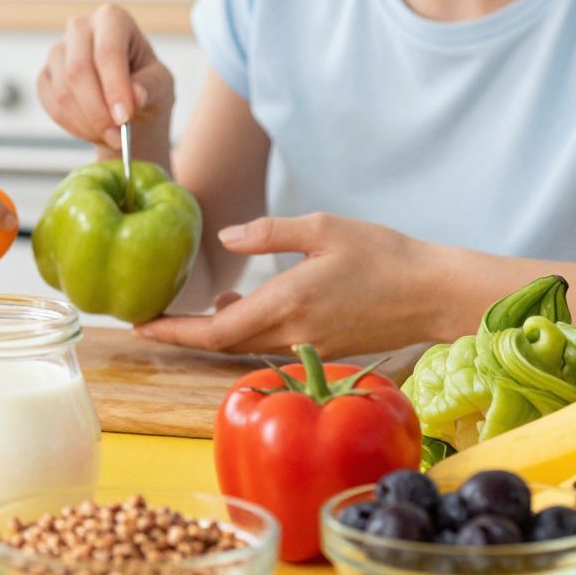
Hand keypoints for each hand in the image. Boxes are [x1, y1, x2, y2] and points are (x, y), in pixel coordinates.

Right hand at [36, 5, 174, 152]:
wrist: (128, 109)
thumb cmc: (147, 88)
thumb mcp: (162, 86)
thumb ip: (150, 88)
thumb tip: (136, 96)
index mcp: (113, 19)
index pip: (107, 50)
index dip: (114, 86)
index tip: (124, 118)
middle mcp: (81, 28)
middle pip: (78, 69)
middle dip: (97, 110)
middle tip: (118, 137)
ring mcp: (59, 51)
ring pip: (62, 91)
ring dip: (87, 123)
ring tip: (111, 136)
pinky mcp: (45, 75)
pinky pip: (51, 104)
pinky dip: (73, 125)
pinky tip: (93, 130)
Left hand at [133, 213, 448, 362]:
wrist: (435, 294)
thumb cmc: (385, 254)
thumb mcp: (324, 228)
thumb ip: (271, 233)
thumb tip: (227, 238)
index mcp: (287, 302)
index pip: (215, 332)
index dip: (174, 331)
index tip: (140, 326)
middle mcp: (293, 332)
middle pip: (222, 344)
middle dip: (183, 333)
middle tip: (149, 319)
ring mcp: (309, 345)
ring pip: (246, 345)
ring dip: (215, 331)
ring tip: (193, 308)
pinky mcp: (324, 347)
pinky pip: (270, 343)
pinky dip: (245, 330)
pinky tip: (240, 308)